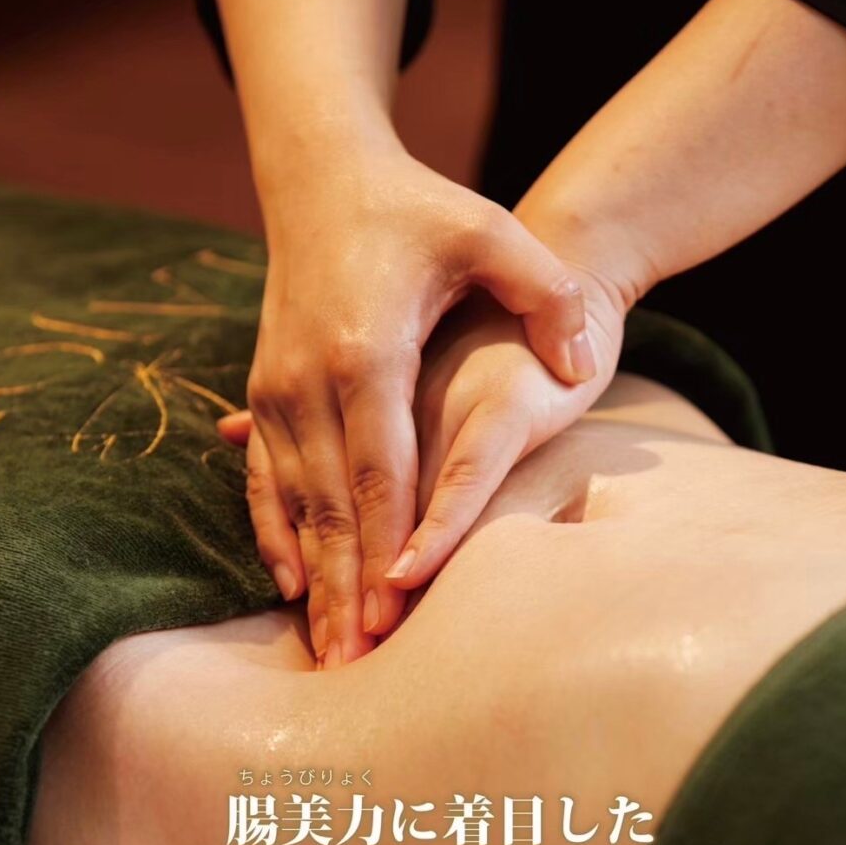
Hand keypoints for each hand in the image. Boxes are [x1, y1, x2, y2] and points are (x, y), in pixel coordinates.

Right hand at [241, 142, 597, 667]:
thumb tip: (582, 364)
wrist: (323, 178)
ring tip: (322, 645)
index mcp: (366, 351)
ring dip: (310, 575)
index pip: (382, 473)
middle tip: (355, 665)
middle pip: (330, 505)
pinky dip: (274, 531)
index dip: (391, 549)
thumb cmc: (414, 207)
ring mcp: (277, 385)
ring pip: (291, 502)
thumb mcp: (492, 230)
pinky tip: (287, 577)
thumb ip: (548, 294)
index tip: (400, 617)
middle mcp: (309, 378)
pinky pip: (263, 476)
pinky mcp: (264, 385)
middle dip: (346, 587)